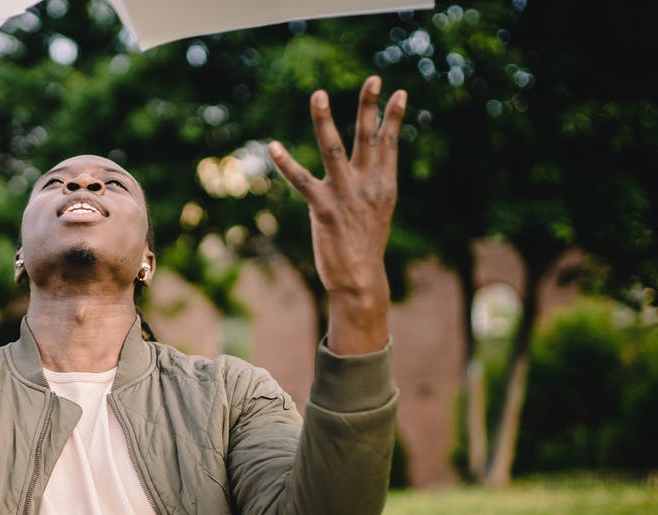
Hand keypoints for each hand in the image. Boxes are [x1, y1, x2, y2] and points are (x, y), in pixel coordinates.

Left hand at [268, 76, 405, 352]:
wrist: (360, 280)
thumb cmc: (365, 245)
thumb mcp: (378, 211)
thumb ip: (374, 186)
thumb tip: (374, 167)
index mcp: (384, 185)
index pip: (389, 144)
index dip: (392, 117)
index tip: (398, 91)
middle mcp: (368, 186)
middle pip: (369, 138)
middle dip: (370, 107)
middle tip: (374, 78)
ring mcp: (346, 195)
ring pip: (334, 149)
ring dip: (324, 121)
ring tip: (318, 94)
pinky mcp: (323, 209)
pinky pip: (301, 181)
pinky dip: (286, 163)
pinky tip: (273, 147)